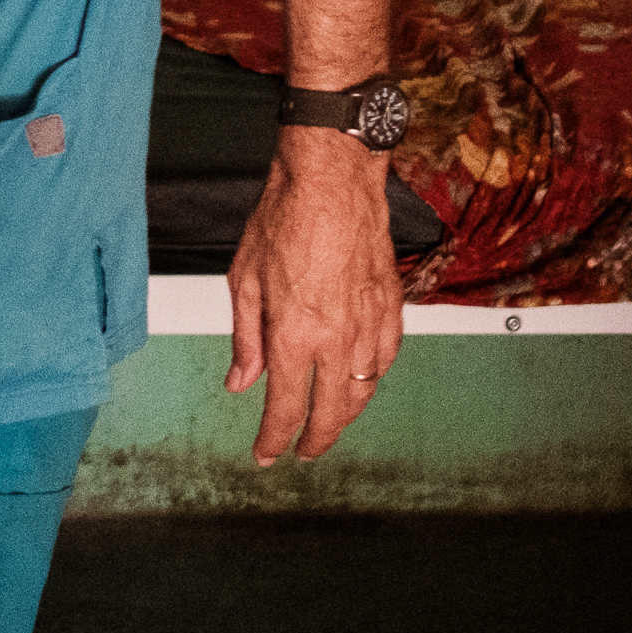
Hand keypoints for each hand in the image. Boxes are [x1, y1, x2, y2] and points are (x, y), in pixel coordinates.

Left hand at [226, 125, 403, 464]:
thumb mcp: (244, 280)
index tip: (266, 453)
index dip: (274, 439)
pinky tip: (361, 380)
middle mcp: (336, 338)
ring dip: (345, 414)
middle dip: (315, 442)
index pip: (285, 409)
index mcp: (293, 335)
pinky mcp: (391, 306)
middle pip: (331, 413)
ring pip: (364, 391)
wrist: (332, 179)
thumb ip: (245, 339)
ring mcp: (368, 323)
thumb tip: (240, 382)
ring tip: (329, 422)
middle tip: (302, 453)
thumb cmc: (284, 218)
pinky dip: (372, 378)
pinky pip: (386, 358)